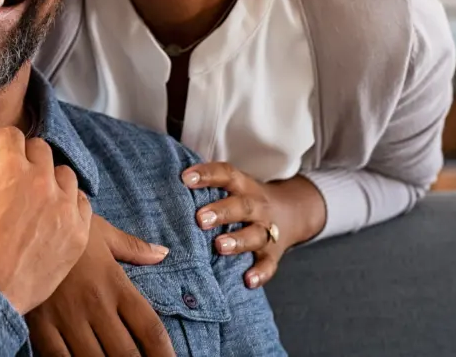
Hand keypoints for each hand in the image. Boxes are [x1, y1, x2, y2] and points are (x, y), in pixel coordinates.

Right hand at [0, 111, 92, 314]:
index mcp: (7, 164)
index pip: (10, 136)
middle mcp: (40, 180)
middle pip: (40, 151)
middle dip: (23, 161)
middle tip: (7, 186)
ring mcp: (62, 208)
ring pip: (63, 176)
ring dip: (48, 182)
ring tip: (28, 203)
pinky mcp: (77, 235)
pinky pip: (82, 205)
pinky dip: (67, 207)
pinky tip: (48, 219)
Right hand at [27, 216, 175, 356]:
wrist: (22, 222)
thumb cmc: (66, 228)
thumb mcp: (103, 233)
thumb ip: (135, 248)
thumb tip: (163, 252)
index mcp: (115, 284)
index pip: (150, 328)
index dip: (165, 354)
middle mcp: (96, 305)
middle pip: (126, 354)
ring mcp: (67, 318)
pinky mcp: (40, 325)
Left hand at [182, 163, 325, 288]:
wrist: (292, 213)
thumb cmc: (244, 199)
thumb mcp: (232, 186)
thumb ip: (206, 186)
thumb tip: (163, 181)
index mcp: (243, 186)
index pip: (226, 174)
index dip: (207, 174)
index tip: (185, 179)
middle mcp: (257, 206)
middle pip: (243, 206)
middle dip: (222, 212)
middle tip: (200, 219)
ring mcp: (267, 230)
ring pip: (256, 235)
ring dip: (238, 241)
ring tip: (220, 246)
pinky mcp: (273, 254)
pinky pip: (269, 264)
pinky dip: (260, 273)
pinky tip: (248, 280)